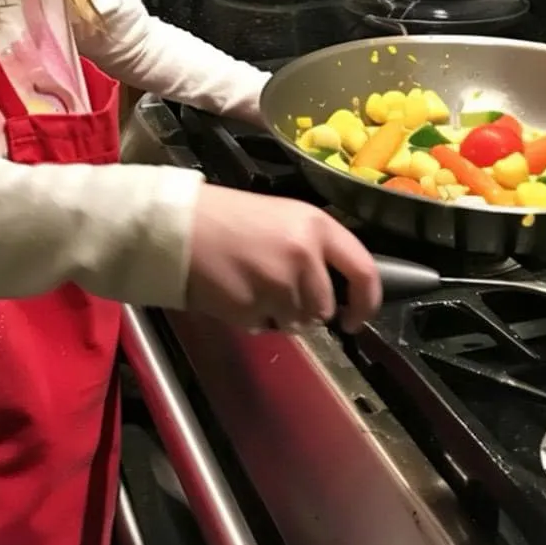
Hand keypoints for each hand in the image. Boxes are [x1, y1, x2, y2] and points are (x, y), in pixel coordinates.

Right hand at [185, 185, 380, 333]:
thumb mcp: (283, 218)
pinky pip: (266, 326)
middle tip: (278, 289)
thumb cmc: (229, 218)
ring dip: (279, 314)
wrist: (178, 226)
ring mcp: (278, 283)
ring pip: (297, 322)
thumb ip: (314, 248)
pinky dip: (254, 317)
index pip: (364, 271)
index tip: (356, 317)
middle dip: (307, 308)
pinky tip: (236, 292)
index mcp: (316, 226)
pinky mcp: (252, 307)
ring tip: (253, 285)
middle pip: (325, 307)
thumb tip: (337, 287)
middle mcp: (304, 255)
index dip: (367, 302)